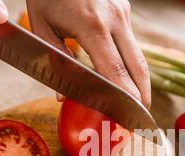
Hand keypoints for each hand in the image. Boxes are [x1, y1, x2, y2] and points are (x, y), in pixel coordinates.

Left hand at [26, 0, 150, 107]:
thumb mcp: (42, 25)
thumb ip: (56, 61)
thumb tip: (63, 96)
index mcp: (91, 25)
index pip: (115, 70)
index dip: (125, 96)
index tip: (131, 115)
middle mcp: (114, 18)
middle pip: (138, 65)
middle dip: (142, 94)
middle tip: (142, 116)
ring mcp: (123, 11)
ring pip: (137, 54)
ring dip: (139, 79)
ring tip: (135, 101)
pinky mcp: (124, 8)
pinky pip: (130, 41)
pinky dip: (130, 62)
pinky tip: (124, 75)